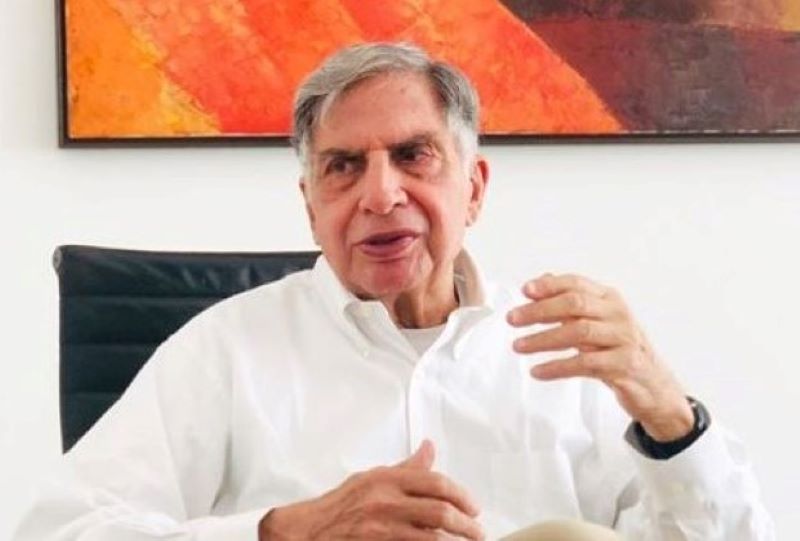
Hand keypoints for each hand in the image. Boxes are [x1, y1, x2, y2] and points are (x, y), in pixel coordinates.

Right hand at [258, 440, 483, 539]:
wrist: (307, 532)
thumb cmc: (339, 506)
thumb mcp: (371, 479)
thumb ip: (405, 468)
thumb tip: (429, 448)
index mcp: (387, 480)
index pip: (436, 482)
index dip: (462, 496)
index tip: (474, 507)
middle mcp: (385, 502)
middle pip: (440, 511)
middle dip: (467, 524)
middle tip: (478, 532)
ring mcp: (381, 528)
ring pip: (432, 537)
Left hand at [507, 273, 693, 441]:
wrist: (653, 386)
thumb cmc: (619, 350)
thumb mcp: (597, 322)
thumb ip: (571, 302)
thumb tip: (541, 279)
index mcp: (610, 299)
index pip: (576, 283)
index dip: (549, 285)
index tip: (524, 290)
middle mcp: (618, 315)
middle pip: (575, 304)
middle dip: (539, 310)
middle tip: (513, 319)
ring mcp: (624, 339)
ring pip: (578, 332)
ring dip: (543, 339)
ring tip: (519, 346)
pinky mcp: (625, 365)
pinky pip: (585, 364)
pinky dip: (558, 367)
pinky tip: (538, 371)